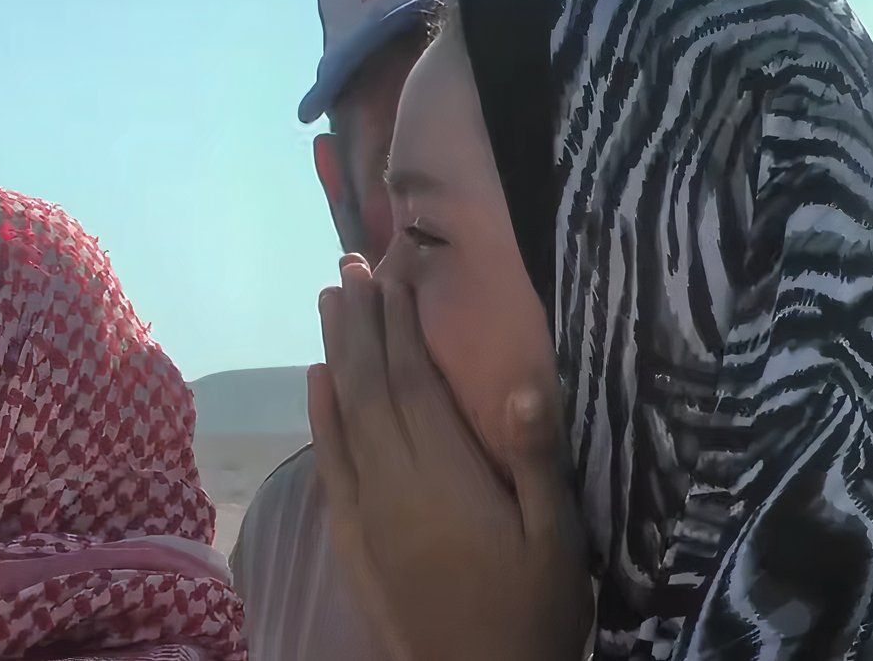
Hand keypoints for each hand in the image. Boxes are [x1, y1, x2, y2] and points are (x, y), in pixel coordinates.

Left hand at [309, 256, 590, 660]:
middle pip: (370, 384)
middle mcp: (394, 479)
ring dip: (336, 353)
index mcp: (445, 474)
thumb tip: (525, 384)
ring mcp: (366, 506)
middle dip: (361, 321)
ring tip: (330, 299)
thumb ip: (535, 462)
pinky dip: (320, 414)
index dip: (399, 323)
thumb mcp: (555, 539)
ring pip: (342, 413)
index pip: (413, 380)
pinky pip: (329, 460)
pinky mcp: (352, 533)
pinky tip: (316, 382)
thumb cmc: (531, 609)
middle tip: (351, 264)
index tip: (393, 274)